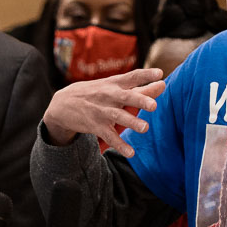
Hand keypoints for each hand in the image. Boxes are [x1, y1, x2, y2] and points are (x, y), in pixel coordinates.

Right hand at [42, 68, 165, 155]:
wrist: (63, 104)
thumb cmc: (96, 93)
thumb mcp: (113, 86)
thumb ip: (139, 86)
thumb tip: (163, 83)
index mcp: (115, 84)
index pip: (132, 76)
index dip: (146, 75)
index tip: (160, 73)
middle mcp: (109, 96)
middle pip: (126, 97)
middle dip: (140, 100)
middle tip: (154, 105)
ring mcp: (102, 111)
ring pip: (118, 117)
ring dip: (132, 122)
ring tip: (145, 128)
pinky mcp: (95, 126)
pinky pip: (109, 137)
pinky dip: (120, 145)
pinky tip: (131, 153)